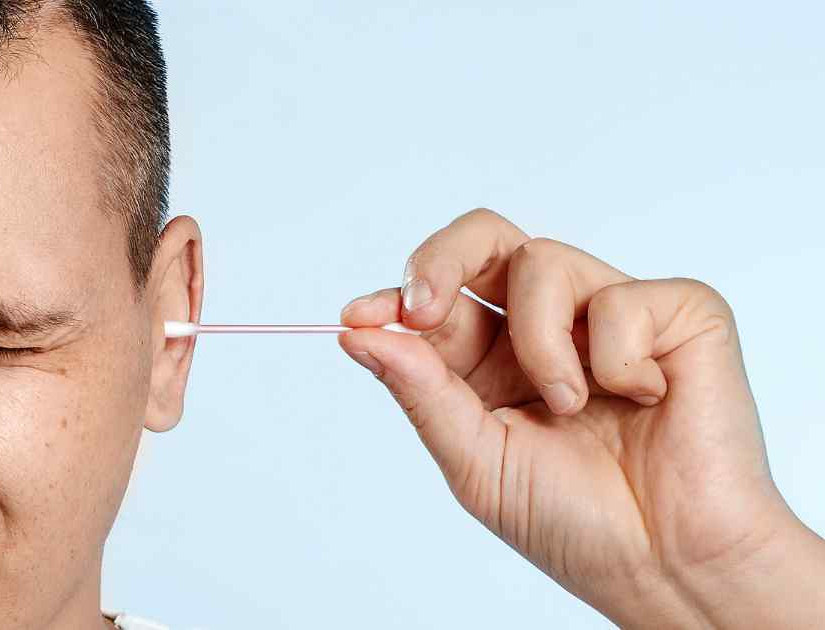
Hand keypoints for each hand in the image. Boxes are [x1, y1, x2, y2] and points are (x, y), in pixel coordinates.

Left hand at [338, 209, 824, 628]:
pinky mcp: (680, 314)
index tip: (361, 317)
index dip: (397, 295)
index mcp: (491, 359)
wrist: (667, 564)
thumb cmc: (576, 522)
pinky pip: (621, 298)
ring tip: (570, 406)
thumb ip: (421, 392)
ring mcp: (612, 313)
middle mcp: (548, 326)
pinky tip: (643, 398)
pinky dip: (617, 357)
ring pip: (542, 261)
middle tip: (422, 308)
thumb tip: (358, 332)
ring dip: (540, 344)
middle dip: (440, 258)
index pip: (437, 297)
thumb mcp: (475, 461)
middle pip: (484, 239)